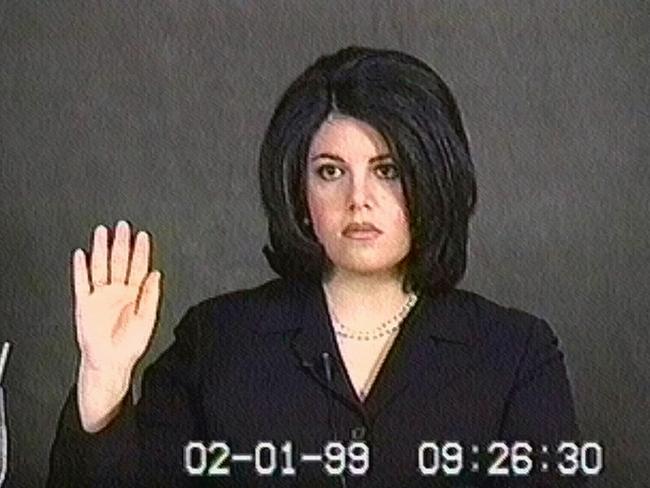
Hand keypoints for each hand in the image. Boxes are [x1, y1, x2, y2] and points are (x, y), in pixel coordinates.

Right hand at [73, 220, 160, 374]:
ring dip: (101, 250)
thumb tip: (157, 274)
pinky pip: (82, 283)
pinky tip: (80, 255)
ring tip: (102, 232)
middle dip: (121, 243)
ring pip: (100, 267)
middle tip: (123, 226)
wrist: (110, 363)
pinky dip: (80, 269)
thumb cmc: (129, 345)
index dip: (141, 251)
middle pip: (118, 262)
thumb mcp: (148, 320)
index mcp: (134, 294)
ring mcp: (100, 296)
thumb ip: (151, 296)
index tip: (143, 236)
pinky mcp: (85, 304)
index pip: (138, 267)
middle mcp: (117, 292)